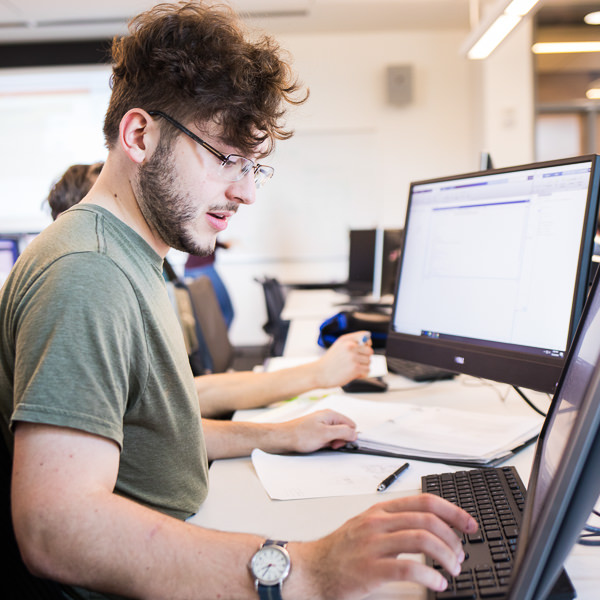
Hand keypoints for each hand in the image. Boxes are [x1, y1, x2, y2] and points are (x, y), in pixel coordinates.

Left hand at [276, 409, 356, 452]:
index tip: (340, 442)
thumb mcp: (326, 434)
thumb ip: (343, 432)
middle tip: (330, 444)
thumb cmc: (301, 435)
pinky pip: (327, 437)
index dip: (348, 435)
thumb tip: (354, 434)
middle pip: (344, 430)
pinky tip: (318, 445)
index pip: (351, 424)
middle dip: (340, 440)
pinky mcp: (316, 430)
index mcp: (331, 415)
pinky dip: (325, 442)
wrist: (283, 438)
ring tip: (322, 444)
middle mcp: (327, 417)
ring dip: (332, 442)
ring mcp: (321, 424)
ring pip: (335, 435)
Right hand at [293, 494, 477, 599]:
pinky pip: (409, 567)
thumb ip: (395, 523)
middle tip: (460, 555)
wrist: (312, 568)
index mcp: (381, 511)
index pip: (425, 501)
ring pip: (422, 541)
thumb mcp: (366, 526)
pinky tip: (437, 584)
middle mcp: (378, 523)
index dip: (453, 511)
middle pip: (428, 520)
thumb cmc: (340, 550)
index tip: (470, 524)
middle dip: (453, 538)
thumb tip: (432, 529)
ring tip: (452, 570)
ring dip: (446, 557)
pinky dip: (430, 576)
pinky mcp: (371, 569)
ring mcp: (374, 544)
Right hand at [314, 332, 373, 388]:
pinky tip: (353, 374)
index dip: (367, 343)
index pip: (366, 336)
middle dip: (365, 357)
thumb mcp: (338, 346)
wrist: (319, 373)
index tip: (363, 348)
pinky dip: (362, 374)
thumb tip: (369, 343)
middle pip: (369, 350)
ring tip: (351, 368)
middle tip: (355, 361)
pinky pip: (367, 370)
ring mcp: (353, 357)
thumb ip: (352, 342)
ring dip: (363, 366)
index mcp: (346, 339)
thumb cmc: (330, 361)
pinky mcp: (355, 368)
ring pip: (369, 361)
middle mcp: (350, 346)